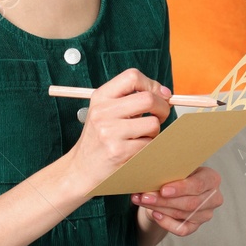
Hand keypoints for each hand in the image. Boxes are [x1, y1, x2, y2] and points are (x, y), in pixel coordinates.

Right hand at [64, 67, 171, 193]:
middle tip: (160, 116)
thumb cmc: (99, 138)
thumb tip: (164, 93)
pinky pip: (149, 144)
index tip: (159, 95)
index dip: (151, 85)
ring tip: (141, 135)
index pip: (132, 77)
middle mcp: (103, 112)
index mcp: (100, 97)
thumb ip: (130, 99)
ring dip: (154, 131)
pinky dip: (148, 147)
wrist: (81, 168)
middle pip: (148, 99)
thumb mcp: (105, 111)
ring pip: (153, 124)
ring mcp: (109, 133)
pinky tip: (135, 148)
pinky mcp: (118, 152)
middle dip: (162, 108)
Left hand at [132, 165, 222, 236]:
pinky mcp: (196, 226)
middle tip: (145, 197)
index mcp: (212, 178)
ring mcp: (206, 214)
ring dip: (159, 209)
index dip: (181, 188)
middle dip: (164, 200)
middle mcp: (214, 197)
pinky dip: (167, 223)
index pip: (199, 185)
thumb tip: (153, 175)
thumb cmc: (177, 175)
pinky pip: (182, 229)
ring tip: (142, 201)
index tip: (163, 190)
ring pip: (183, 215)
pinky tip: (155, 214)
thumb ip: (172, 171)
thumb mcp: (177, 169)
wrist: (176, 189)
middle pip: (190, 203)